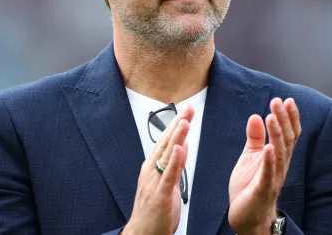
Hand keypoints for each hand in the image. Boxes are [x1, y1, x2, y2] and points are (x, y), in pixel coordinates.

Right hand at [122, 106, 194, 234]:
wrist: (142, 234)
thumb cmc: (153, 211)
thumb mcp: (164, 183)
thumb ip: (173, 164)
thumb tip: (182, 146)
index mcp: (152, 167)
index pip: (166, 141)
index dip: (176, 124)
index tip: (187, 111)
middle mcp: (151, 171)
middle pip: (166, 143)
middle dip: (178, 124)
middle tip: (188, 108)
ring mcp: (154, 182)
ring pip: (167, 156)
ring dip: (176, 137)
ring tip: (185, 122)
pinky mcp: (160, 195)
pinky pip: (168, 176)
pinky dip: (175, 162)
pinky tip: (181, 149)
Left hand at [228, 98, 300, 234]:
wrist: (246, 216)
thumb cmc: (250, 186)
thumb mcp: (250, 157)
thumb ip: (255, 138)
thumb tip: (255, 116)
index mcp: (277, 157)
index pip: (288, 134)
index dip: (289, 117)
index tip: (286, 100)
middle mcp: (280, 166)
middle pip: (286, 140)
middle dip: (283, 120)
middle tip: (278, 101)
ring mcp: (273, 178)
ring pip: (279, 154)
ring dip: (276, 135)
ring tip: (272, 117)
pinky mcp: (263, 190)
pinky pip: (268, 175)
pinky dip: (269, 161)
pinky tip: (268, 148)